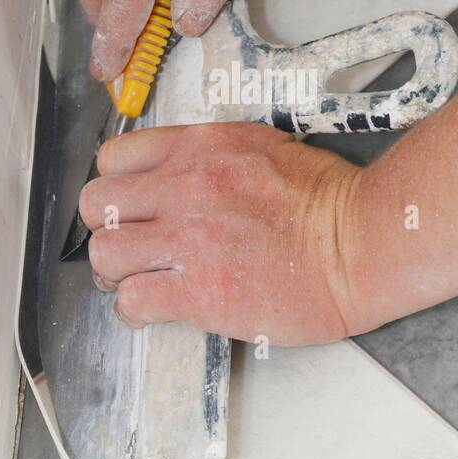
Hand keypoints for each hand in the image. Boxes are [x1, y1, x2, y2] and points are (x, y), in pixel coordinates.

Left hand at [78, 122, 364, 345]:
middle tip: (129, 246)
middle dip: (109, 228)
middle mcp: (185, 187)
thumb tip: (176, 173)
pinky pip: (131, 302)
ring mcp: (188, 240)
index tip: (131, 205)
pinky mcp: (198, 291)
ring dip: (116, 272)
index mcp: (199, 148)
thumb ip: (208, 156)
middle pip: (98, 205)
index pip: (114, 158)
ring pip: (105, 254)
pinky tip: (152, 310)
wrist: (360, 244)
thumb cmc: (328, 201)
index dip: (117, 186)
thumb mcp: (262, 147)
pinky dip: (133, 311)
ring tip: (137, 281)